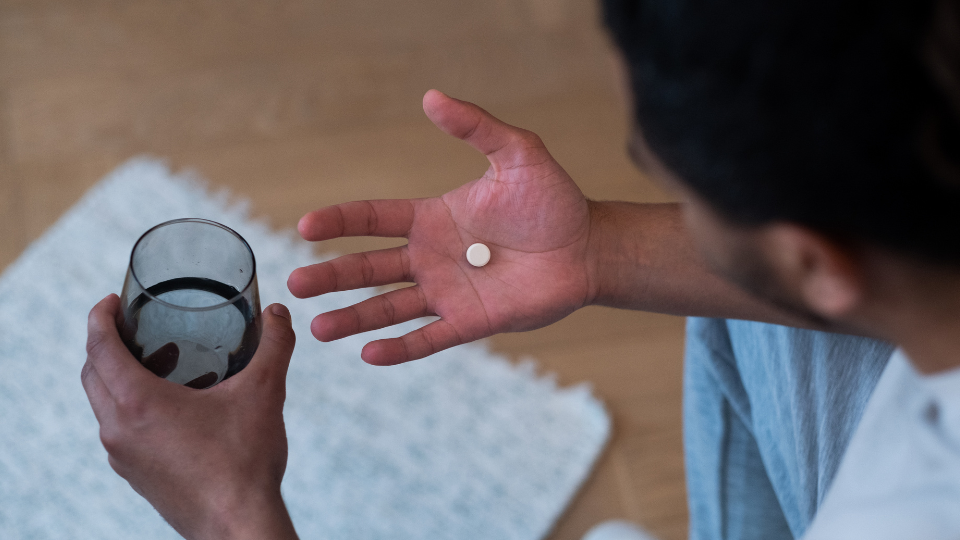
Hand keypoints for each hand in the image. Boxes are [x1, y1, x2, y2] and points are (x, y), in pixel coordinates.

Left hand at [81, 295, 298, 539]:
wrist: (237, 524)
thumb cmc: (244, 461)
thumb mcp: (264, 393)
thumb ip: (273, 346)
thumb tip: (280, 313)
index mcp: (137, 403)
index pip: (98, 348)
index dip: (99, 318)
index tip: (111, 302)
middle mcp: (118, 429)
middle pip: (92, 374)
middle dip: (104, 344)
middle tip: (132, 326)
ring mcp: (123, 456)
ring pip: (103, 405)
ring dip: (116, 377)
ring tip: (154, 362)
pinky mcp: (136, 475)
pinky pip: (118, 430)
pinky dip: (129, 407)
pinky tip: (170, 407)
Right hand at [288, 90, 596, 364]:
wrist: (587, 248)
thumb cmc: (553, 200)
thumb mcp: (516, 153)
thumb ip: (475, 127)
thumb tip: (431, 97)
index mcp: (431, 218)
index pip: (373, 218)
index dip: (340, 222)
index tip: (306, 226)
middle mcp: (430, 257)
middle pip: (369, 268)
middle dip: (332, 276)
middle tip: (295, 285)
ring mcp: (447, 292)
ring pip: (389, 308)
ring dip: (353, 318)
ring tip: (317, 328)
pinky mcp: (470, 322)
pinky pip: (428, 338)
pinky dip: (400, 348)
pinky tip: (369, 354)